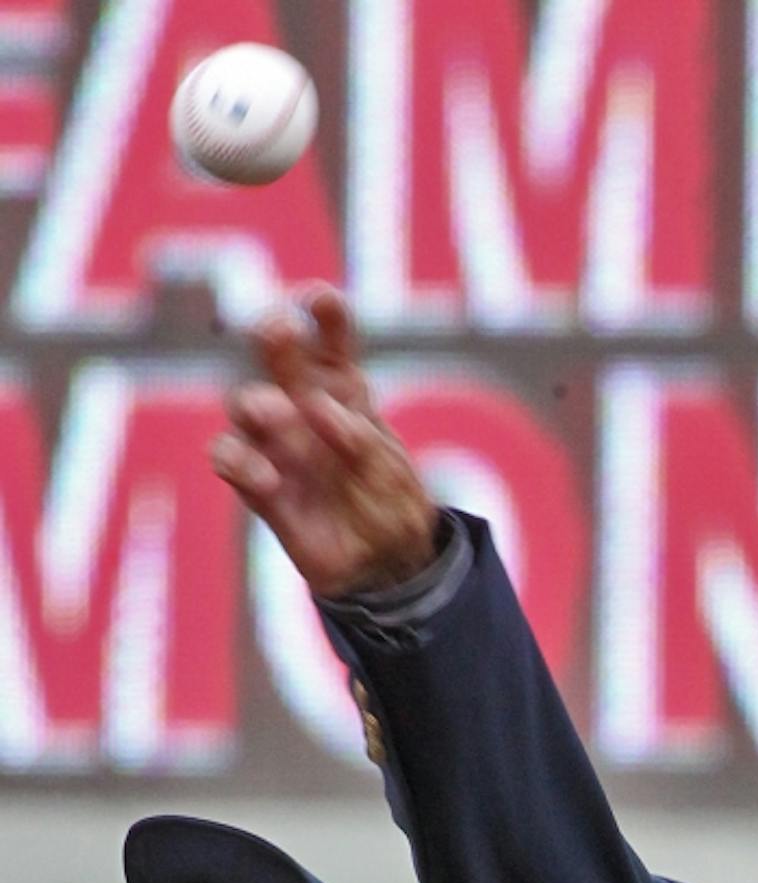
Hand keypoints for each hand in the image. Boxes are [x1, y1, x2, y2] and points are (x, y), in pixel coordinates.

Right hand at [210, 286, 439, 599]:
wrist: (386, 571)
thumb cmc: (392, 511)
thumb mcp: (392, 474)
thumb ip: (360, 440)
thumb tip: (314, 407)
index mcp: (343, 393)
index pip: (331, 341)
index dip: (324, 314)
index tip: (320, 300)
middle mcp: (302, 409)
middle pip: (277, 357)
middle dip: (273, 334)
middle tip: (275, 328)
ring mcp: (277, 446)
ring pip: (244, 404)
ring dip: (256, 402)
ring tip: (276, 415)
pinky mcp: (259, 487)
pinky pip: (230, 460)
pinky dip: (240, 462)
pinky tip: (268, 479)